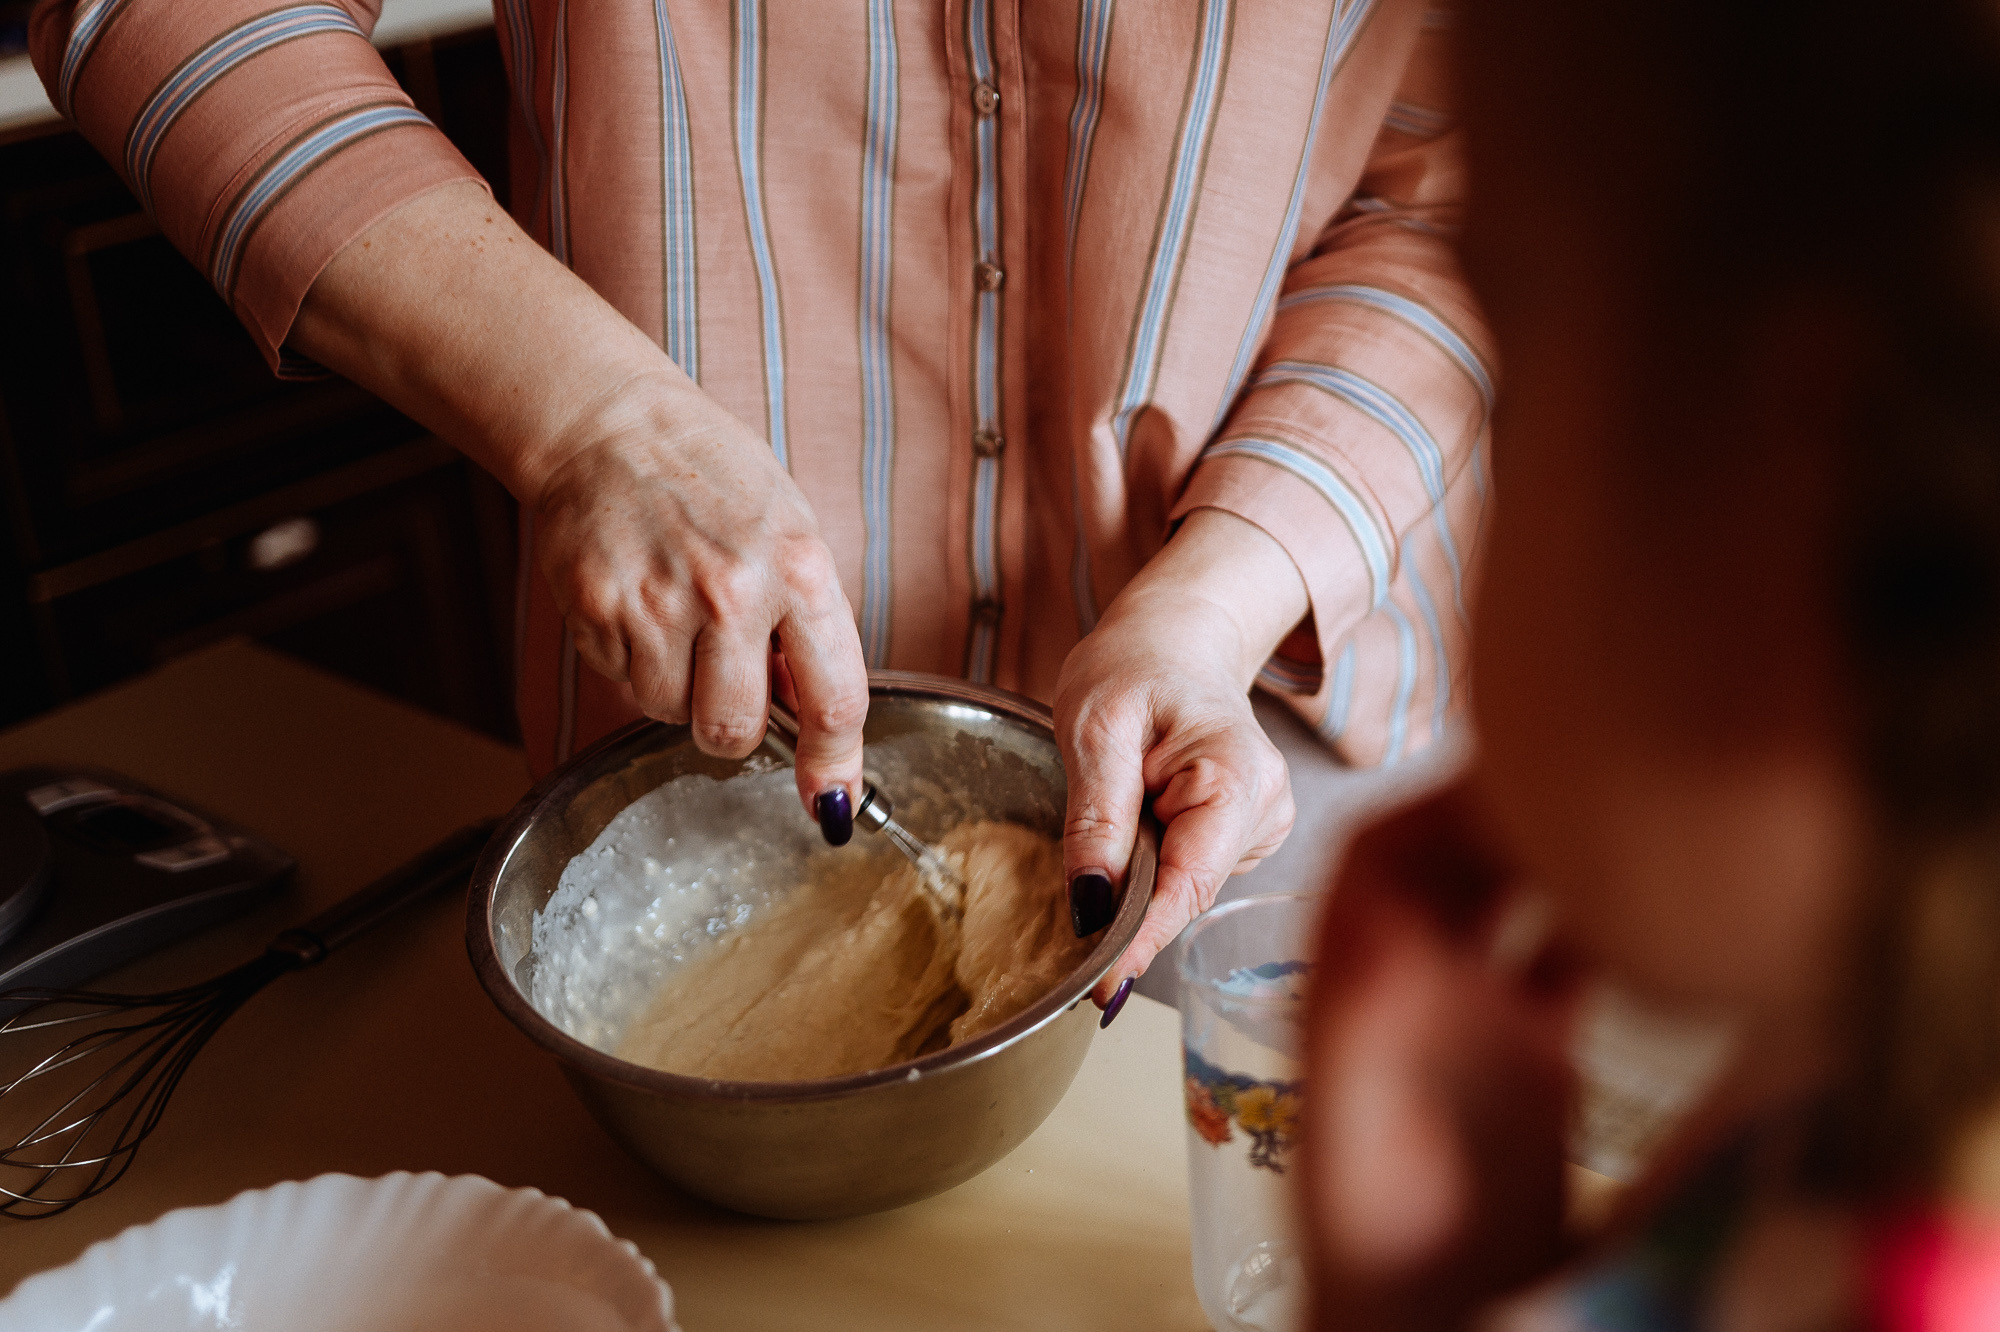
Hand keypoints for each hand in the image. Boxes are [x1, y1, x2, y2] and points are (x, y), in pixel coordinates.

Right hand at [533, 399, 869, 814]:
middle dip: (731, 725)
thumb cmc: (714, 480)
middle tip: (722, 679)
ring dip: (676, 686)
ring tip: (675, 614)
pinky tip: (638, 601)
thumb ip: (807, 626)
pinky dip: (631, 659)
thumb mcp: (792, 534)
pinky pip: (622, 682)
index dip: (834, 766)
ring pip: (671, 714)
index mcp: (801, 570)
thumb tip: (813, 723)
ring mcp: (660, 603)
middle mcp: (734, 592)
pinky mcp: (599, 610)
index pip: (835, 699)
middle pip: (735, 731)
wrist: (613, 428)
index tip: (832, 803)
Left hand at [1055, 509, 1306, 1009]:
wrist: (1174, 640)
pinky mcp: (1247, 835)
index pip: (1190, 884)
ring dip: (1141, 875)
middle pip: (1189, 893)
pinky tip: (1148, 814)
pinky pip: (1189, 873)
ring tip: (1122, 800)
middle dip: (1132, 905)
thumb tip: (1090, 905)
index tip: (1101, 987)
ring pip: (1187, 888)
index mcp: (1237, 774)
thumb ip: (1097, 818)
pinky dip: (1156, 862)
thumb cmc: (1134, 668)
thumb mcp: (1094, 729)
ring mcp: (1264, 823)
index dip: (1142, 940)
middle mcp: (1268, 806)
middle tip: (1076, 885)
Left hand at [1303, 788, 1576, 1328]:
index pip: (1379, 853)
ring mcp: (1474, 1018)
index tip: (1497, 765)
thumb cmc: (1371, 1231)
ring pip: (1511, 901)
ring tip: (1617, 818)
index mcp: (1352, 980)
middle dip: (1501, 809)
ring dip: (1553, 856)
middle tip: (1577, 765)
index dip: (1433, 802)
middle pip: (1451, 861)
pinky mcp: (1532, 1058)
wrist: (1424, 1313)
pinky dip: (1603, 926)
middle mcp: (1410, 986)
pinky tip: (1650, 911)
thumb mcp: (1360, 1105)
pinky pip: (1565, 962)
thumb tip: (1397, 929)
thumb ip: (1377, 1016)